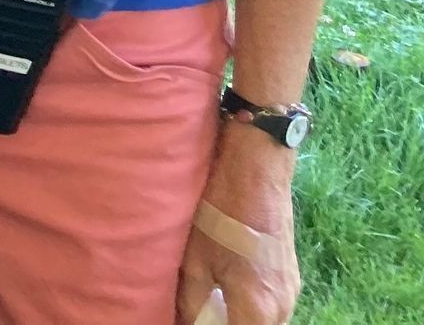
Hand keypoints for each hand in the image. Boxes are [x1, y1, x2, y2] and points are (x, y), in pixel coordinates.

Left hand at [176, 125, 299, 324]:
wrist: (257, 168)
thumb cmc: (220, 211)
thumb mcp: (195, 260)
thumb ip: (193, 304)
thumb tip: (186, 322)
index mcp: (259, 310)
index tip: (190, 320)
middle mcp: (283, 307)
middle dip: (224, 323)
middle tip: (195, 313)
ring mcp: (291, 291)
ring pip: (263, 322)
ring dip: (237, 317)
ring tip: (209, 301)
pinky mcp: (290, 275)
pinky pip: (271, 306)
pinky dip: (248, 306)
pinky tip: (225, 289)